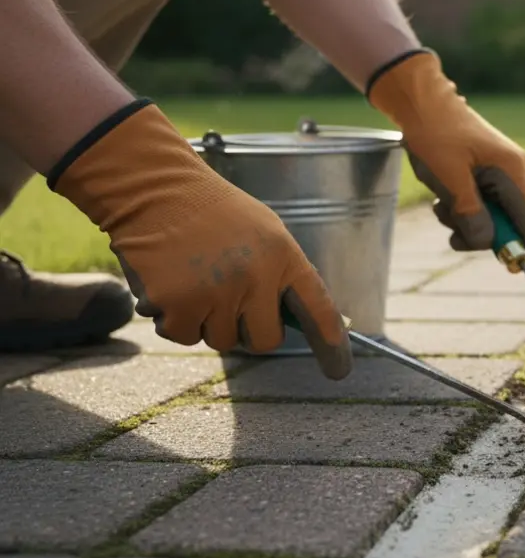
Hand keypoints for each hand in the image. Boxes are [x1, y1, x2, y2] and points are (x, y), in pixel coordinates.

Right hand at [47, 100, 352, 378]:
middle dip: (247, 330)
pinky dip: (173, 319)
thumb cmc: (210, 210)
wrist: (152, 187)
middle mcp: (255, 277)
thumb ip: (279, 273)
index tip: (339, 371)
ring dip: (206, 321)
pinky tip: (168, 283)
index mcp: (283, 256)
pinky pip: (183, 336)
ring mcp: (216, 292)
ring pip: (220, 341)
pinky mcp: (177, 303)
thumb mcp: (263, 231)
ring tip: (192, 277)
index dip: (332, 344)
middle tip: (227, 298)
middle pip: (265, 341)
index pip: (318, 308)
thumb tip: (293, 318)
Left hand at [366, 49, 524, 280]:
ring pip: (492, 215)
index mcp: (512, 172)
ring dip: (465, 221)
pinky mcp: (486, 171)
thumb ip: (470, 214)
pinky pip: (481, 203)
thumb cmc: (434, 134)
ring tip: (440, 205)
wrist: (421, 100)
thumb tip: (487, 243)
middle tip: (455, 237)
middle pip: (510, 222)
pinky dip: (462, 208)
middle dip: (483, 235)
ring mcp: (501, 171)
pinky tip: (442, 196)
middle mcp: (514, 172)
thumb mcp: (449, 179)